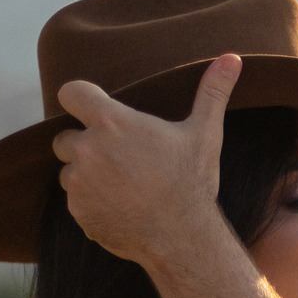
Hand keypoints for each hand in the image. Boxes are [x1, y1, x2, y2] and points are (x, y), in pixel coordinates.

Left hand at [51, 54, 241, 267]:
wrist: (183, 239)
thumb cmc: (193, 183)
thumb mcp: (204, 134)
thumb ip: (212, 92)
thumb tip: (232, 58)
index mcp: (112, 123)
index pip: (70, 93)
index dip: (80, 99)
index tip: (94, 110)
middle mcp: (88, 149)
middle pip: (64, 137)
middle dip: (86, 145)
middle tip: (119, 159)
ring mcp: (79, 183)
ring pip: (68, 171)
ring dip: (85, 176)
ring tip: (121, 186)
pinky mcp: (78, 212)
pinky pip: (75, 201)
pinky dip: (91, 203)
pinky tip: (120, 207)